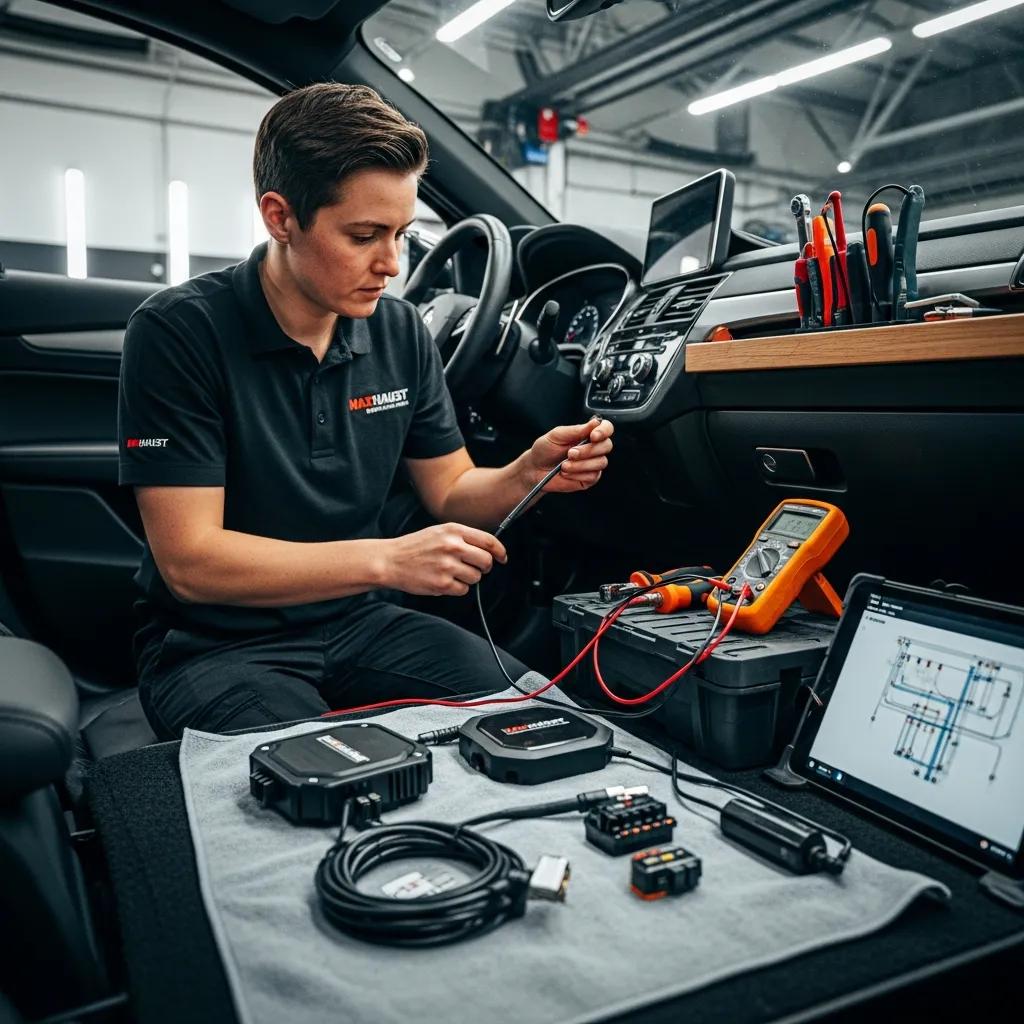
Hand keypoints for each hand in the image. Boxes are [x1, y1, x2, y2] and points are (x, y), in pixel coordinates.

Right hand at [381, 523, 506, 596]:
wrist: (390, 560)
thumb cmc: (415, 547)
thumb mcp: (440, 532)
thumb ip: (463, 537)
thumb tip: (489, 549)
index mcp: (454, 531)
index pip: (488, 541)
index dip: (500, 551)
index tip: (502, 558)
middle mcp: (452, 546)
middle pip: (486, 561)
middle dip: (484, 567)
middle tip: (475, 568)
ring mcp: (447, 565)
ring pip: (476, 577)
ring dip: (468, 578)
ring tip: (452, 573)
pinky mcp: (441, 583)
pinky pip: (463, 590)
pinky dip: (457, 588)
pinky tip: (444, 581)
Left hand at [525, 416, 614, 493]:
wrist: (535, 469)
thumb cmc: (545, 450)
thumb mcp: (557, 435)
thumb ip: (576, 430)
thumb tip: (595, 422)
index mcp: (587, 434)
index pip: (606, 428)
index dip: (604, 431)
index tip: (593, 436)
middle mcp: (593, 448)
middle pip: (607, 446)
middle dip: (588, 450)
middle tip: (570, 453)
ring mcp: (592, 464)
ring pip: (601, 462)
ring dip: (581, 464)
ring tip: (564, 465)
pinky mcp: (590, 478)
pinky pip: (593, 476)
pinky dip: (578, 474)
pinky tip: (566, 473)